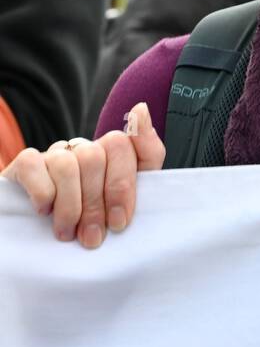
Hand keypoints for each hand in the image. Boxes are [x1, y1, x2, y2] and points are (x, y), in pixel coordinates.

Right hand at [1, 102, 164, 247]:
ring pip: (67, 164)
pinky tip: (45, 212)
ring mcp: (54, 154)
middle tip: (92, 238)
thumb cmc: (94, 219)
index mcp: (112, 154)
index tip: (120, 222)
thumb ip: (146, 156)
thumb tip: (140, 108)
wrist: (44, 233)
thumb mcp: (127, 200)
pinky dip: (42, 193)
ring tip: (68, 234)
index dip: (122, 185)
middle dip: (96, 205)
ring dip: (69, 206)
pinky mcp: (25, 164)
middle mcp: (84, 148)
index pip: (123, 145)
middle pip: (94, 158)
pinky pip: (34, 165)